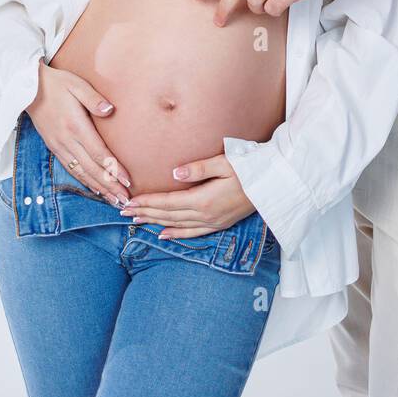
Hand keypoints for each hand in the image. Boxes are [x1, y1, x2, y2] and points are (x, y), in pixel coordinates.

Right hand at [26, 60, 131, 206]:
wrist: (28, 88)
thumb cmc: (57, 84)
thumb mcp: (77, 85)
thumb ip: (94, 98)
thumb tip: (110, 110)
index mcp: (75, 126)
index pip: (98, 153)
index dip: (113, 169)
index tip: (128, 180)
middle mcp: (66, 140)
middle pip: (91, 169)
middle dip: (110, 186)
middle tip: (125, 200)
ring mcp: (59, 146)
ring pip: (81, 173)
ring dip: (98, 188)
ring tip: (113, 200)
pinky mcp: (54, 147)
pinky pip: (71, 169)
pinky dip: (84, 181)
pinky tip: (95, 188)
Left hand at [120, 154, 255, 238]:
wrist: (274, 183)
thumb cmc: (250, 167)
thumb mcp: (224, 162)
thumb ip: (198, 168)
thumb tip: (173, 174)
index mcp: (204, 200)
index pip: (168, 202)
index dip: (147, 202)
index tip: (129, 201)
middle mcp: (206, 215)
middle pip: (168, 215)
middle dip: (145, 213)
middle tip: (123, 212)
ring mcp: (213, 221)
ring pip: (177, 225)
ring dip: (155, 222)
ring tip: (136, 221)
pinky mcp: (220, 223)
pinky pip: (193, 233)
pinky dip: (176, 234)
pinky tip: (163, 234)